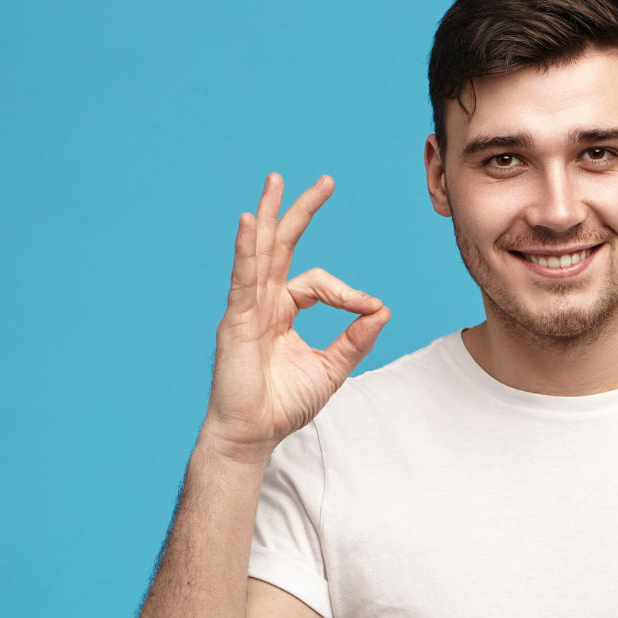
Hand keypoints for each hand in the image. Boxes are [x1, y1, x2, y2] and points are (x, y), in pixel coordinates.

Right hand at [203, 173, 389, 464]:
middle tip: (325, 182)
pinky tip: (251, 221)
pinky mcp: (236, 320)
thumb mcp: (332, 369)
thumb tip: (381, 309)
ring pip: (261, 252)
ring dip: (270, 214)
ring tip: (276, 181)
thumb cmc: (283, 405)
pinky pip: (243, 278)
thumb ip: (355, 339)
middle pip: (283, 246)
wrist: (254, 435)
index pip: (318, 283)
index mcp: (282, 311)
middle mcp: (262, 302)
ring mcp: (246, 308)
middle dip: (302, 212)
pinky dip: (247, 249)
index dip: (348, 292)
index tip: (370, 308)